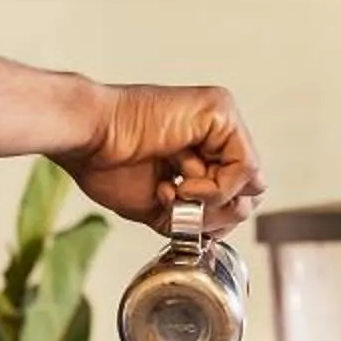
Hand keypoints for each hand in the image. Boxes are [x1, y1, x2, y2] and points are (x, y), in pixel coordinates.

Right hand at [65, 84, 264, 232]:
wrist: (89, 139)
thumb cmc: (108, 166)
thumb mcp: (163, 205)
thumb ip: (197, 215)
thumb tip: (223, 227)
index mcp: (202, 148)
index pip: (235, 195)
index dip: (212, 217)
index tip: (175, 211)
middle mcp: (216, 132)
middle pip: (250, 191)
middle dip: (216, 211)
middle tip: (178, 205)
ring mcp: (221, 119)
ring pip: (251, 182)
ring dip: (213, 199)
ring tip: (176, 190)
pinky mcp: (221, 112)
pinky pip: (244, 167)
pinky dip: (216, 188)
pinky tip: (184, 182)